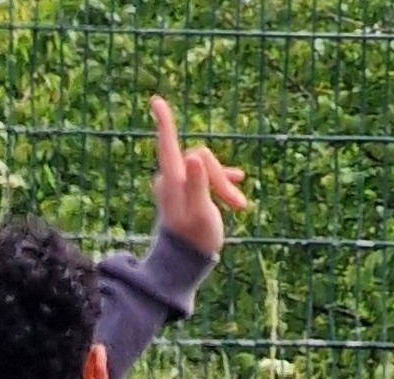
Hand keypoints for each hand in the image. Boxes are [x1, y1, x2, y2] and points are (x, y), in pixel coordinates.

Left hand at [149, 94, 249, 257]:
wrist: (185, 262)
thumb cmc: (195, 239)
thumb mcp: (201, 211)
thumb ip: (199, 184)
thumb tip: (195, 156)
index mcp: (173, 180)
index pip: (167, 145)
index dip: (164, 122)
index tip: (155, 100)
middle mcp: (171, 179)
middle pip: (201, 158)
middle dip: (221, 175)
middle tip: (236, 203)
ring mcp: (178, 184)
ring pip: (207, 168)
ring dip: (224, 184)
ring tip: (239, 205)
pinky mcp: (186, 190)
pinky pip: (206, 176)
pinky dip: (221, 185)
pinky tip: (236, 197)